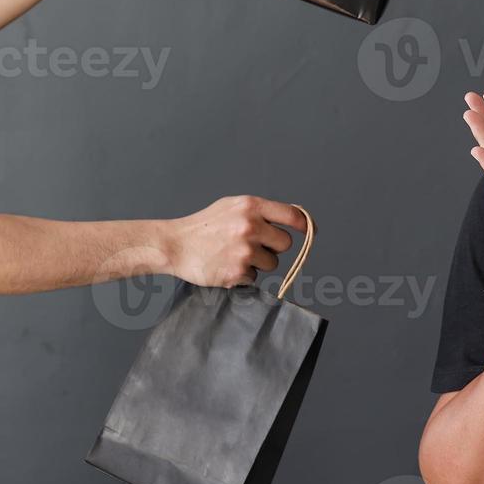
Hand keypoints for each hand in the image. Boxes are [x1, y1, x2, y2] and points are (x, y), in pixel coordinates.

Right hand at [162, 195, 306, 287]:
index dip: (305, 224)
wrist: (173, 245)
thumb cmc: (204, 226)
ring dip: (259, 263)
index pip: (292, 215)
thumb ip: (261, 211)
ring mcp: (244, 251)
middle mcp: (250, 226)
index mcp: (251, 206)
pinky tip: (225, 265)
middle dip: (273, 247)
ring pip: (272, 263)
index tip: (310, 231)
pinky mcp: (236, 272)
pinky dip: (243, 275)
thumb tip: (295, 217)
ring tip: (234, 255)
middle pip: (285, 243)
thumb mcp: (232, 207)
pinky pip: (255, 277)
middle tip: (253, 246)